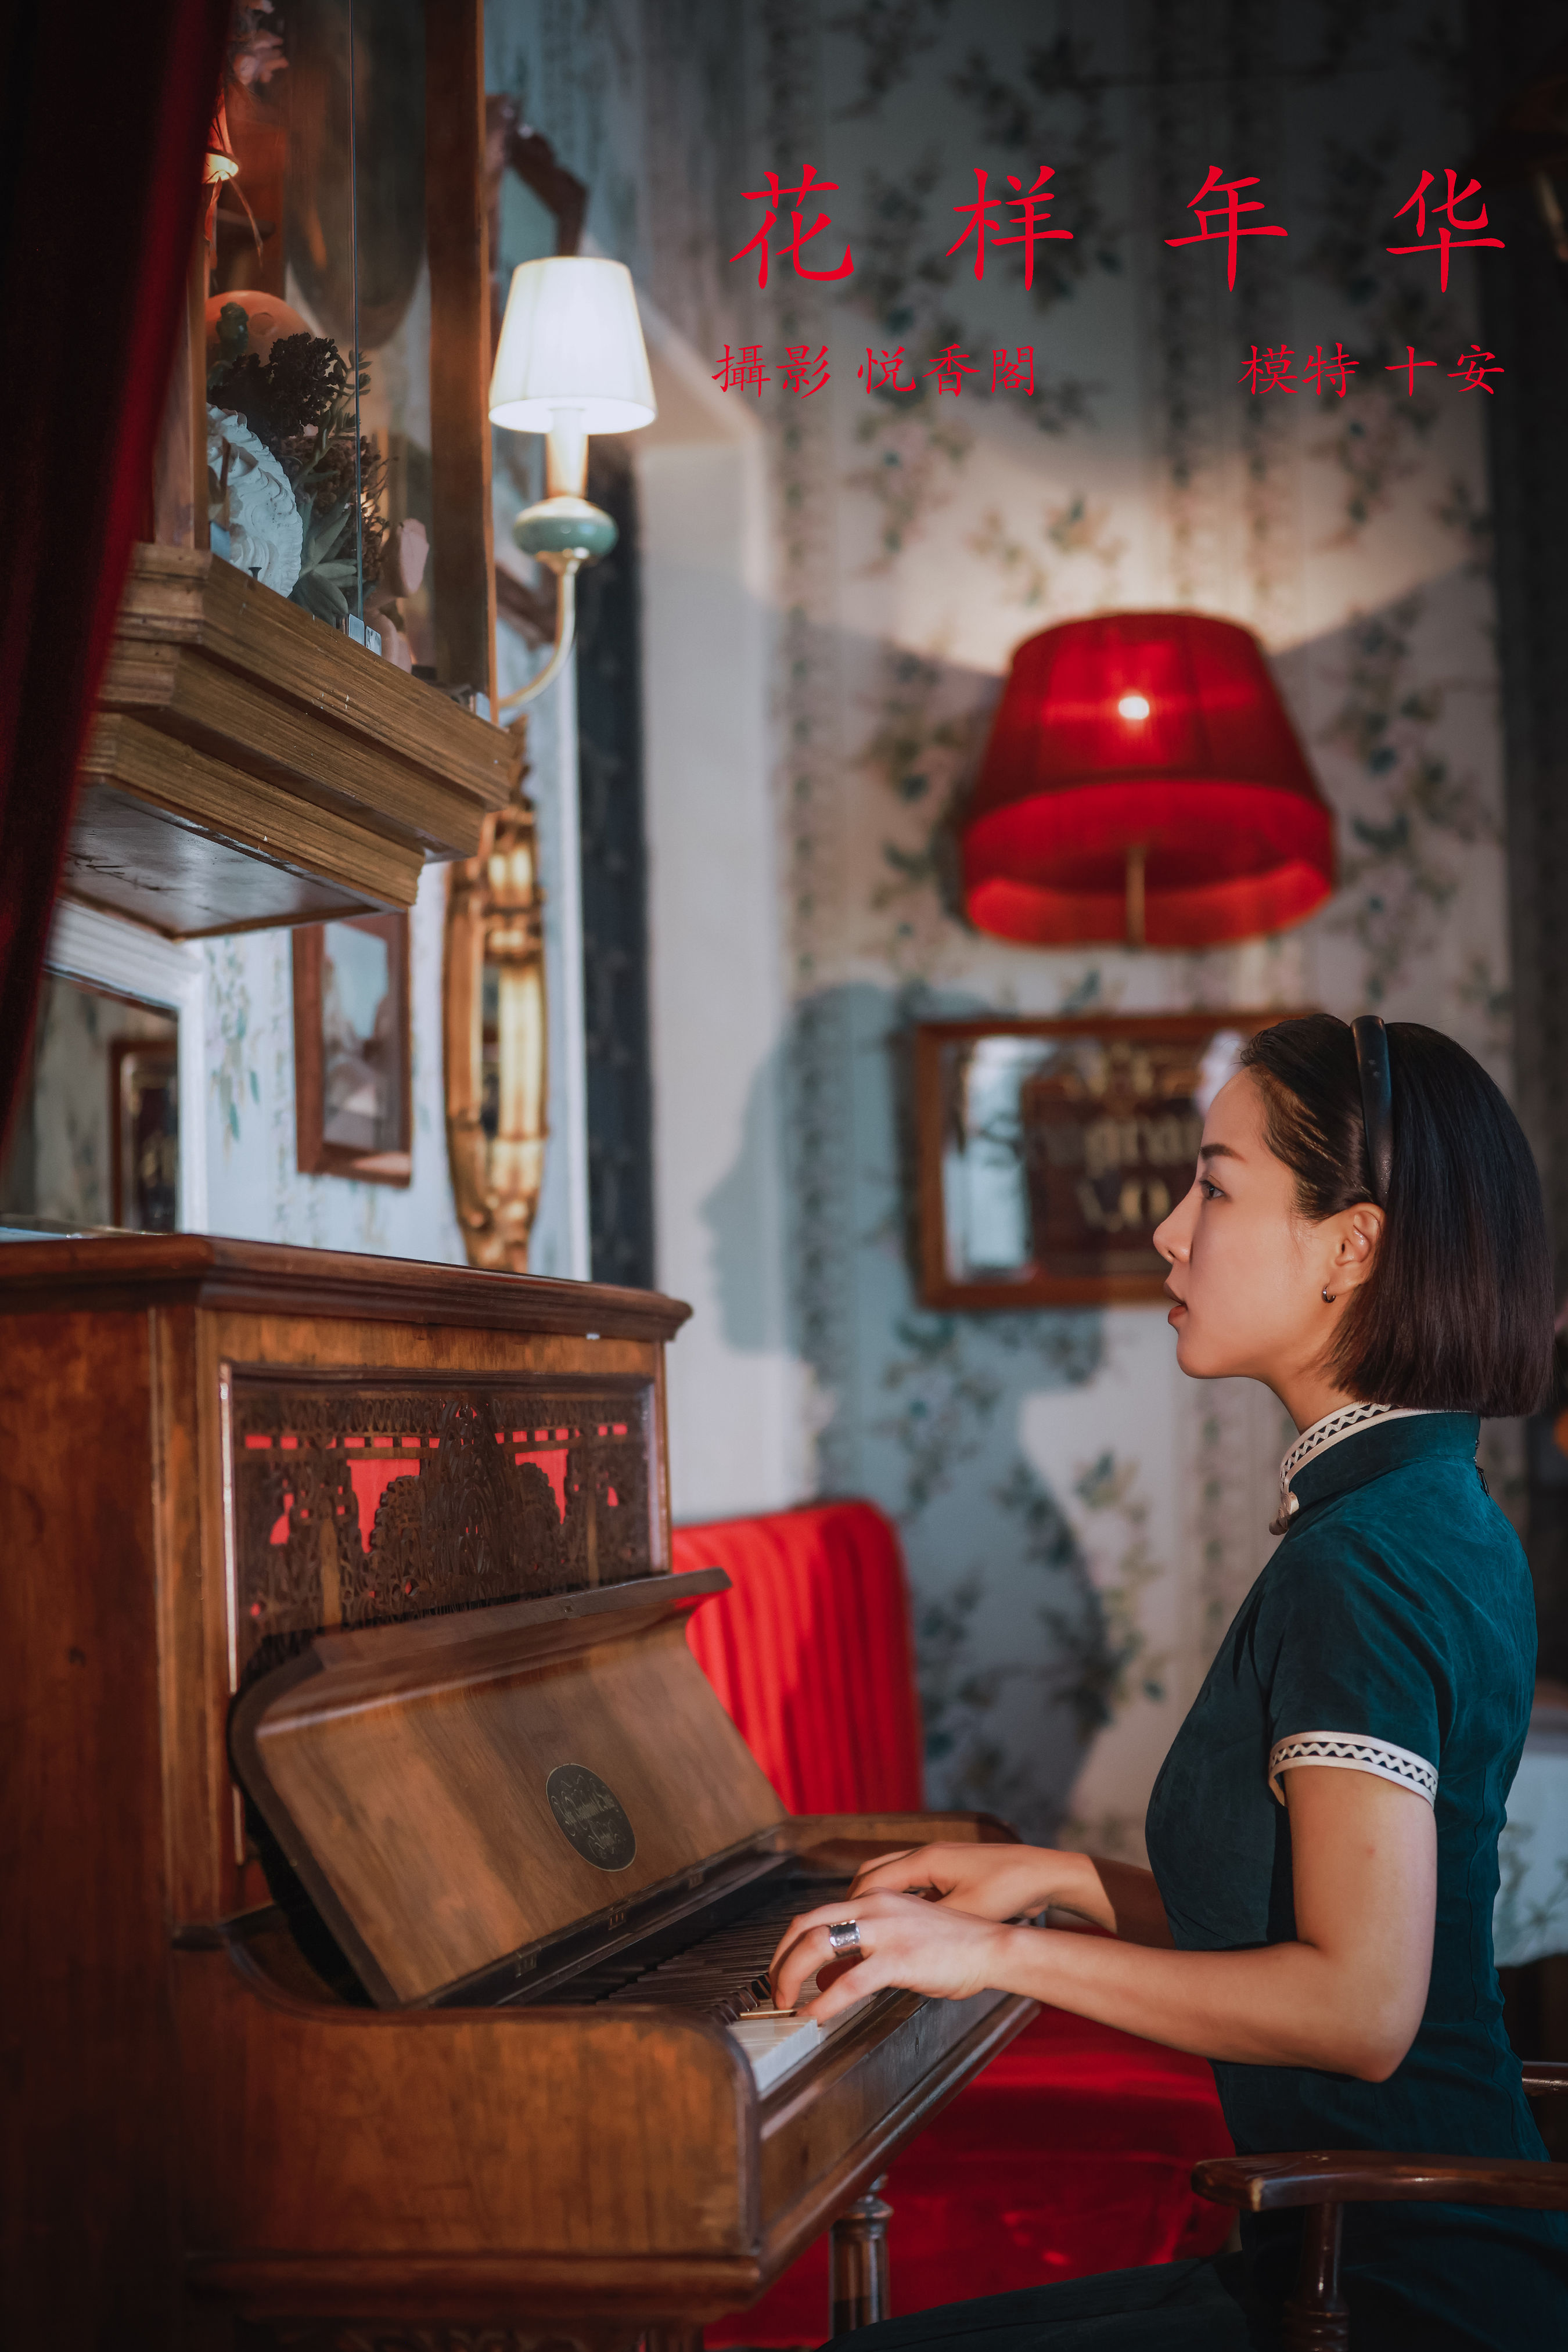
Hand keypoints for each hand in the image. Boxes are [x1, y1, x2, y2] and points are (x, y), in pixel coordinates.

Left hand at [769, 1889, 1017, 2023]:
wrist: (991, 1947)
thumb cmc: (952, 1944)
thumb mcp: (901, 1933)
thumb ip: (865, 1947)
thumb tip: (830, 1974)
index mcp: (873, 1899)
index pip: (813, 1915)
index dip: (788, 1944)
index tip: (780, 1969)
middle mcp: (872, 1906)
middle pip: (805, 1926)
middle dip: (780, 1960)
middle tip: (775, 1990)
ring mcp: (884, 1930)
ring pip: (817, 1945)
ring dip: (792, 1977)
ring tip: (788, 2004)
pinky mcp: (898, 1958)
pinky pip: (849, 1982)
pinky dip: (824, 2002)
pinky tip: (816, 2016)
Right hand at [845, 1840, 1065, 1922]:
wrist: (1044, 1874)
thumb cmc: (1008, 1889)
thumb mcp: (966, 1912)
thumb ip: (928, 1924)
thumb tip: (895, 1942)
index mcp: (926, 1861)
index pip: (872, 1879)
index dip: (853, 1906)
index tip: (839, 1930)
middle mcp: (927, 1855)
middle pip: (874, 1872)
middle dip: (855, 1899)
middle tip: (844, 1929)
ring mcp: (939, 1861)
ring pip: (891, 1875)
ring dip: (875, 1899)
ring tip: (865, 1929)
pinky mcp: (951, 1871)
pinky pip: (911, 1882)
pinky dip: (898, 1900)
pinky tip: (901, 1924)